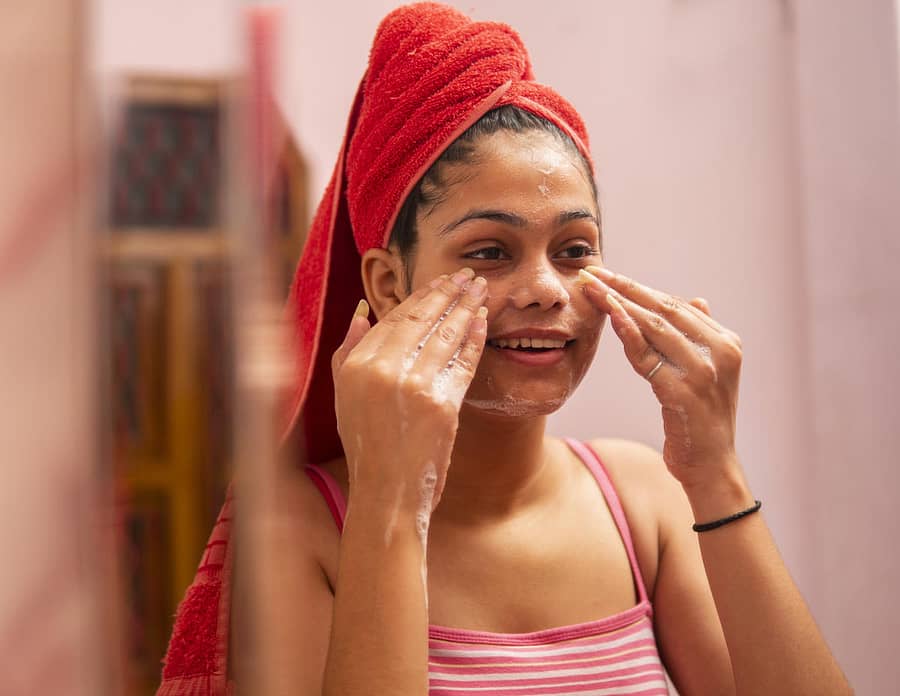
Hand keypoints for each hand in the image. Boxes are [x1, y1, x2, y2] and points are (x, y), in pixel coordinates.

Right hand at [331, 268, 487, 527]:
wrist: (386, 494)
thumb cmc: (367, 447)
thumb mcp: (344, 396)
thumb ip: (348, 351)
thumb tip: (363, 312)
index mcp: (356, 365)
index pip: (394, 318)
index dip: (421, 296)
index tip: (440, 281)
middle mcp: (382, 370)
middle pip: (423, 319)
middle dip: (449, 292)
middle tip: (468, 275)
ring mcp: (414, 386)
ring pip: (446, 335)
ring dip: (467, 307)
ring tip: (481, 289)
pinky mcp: (442, 404)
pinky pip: (462, 361)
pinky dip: (475, 339)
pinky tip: (485, 321)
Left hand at [579, 266, 744, 491]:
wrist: (712, 467)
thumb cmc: (702, 421)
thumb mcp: (707, 374)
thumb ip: (700, 337)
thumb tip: (697, 300)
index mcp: (726, 343)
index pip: (675, 306)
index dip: (639, 288)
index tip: (608, 275)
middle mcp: (720, 352)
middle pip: (663, 309)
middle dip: (624, 287)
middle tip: (592, 271)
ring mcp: (703, 372)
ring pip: (654, 327)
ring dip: (619, 303)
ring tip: (591, 287)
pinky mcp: (683, 393)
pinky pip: (648, 357)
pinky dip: (627, 333)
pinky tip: (608, 315)